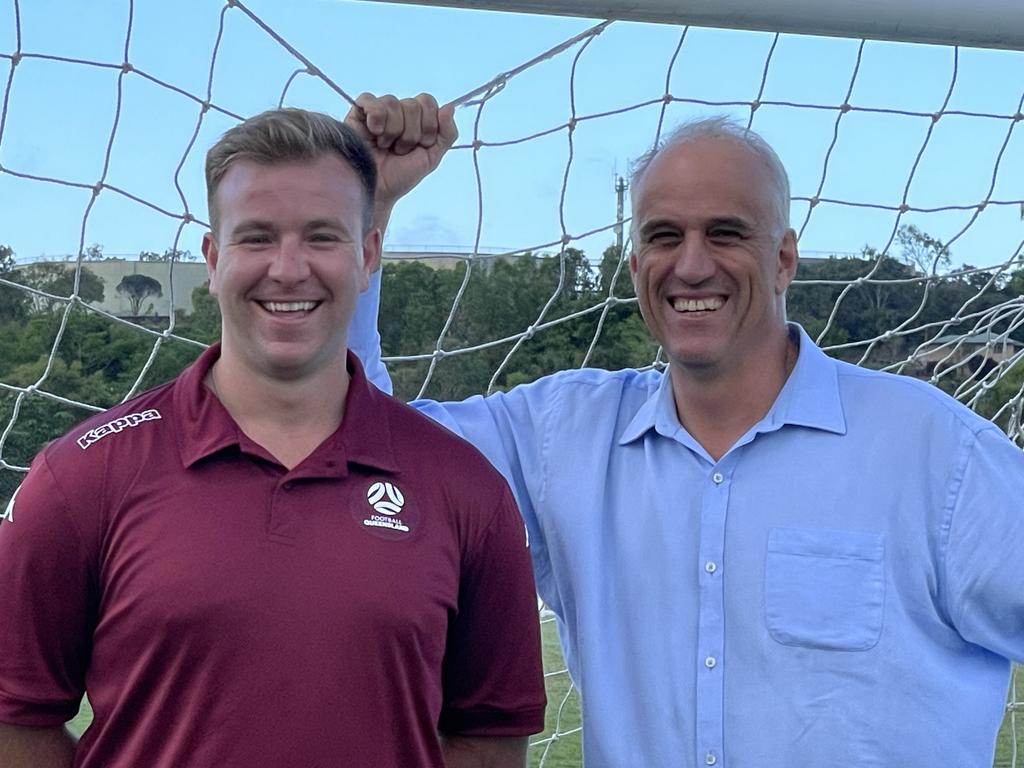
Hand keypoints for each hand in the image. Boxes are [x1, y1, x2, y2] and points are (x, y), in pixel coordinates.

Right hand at [345, 93, 457, 230]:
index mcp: (416, 119)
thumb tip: (450, 107)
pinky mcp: (358, 113)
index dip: (428, 124)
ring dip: (393, 131)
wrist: (378, 192)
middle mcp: (398, 112)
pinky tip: (374, 134)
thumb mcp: (432, 157)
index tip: (421, 145)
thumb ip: (447, 133)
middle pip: (412, 103)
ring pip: (392, 102)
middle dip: (410, 133)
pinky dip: (376, 118)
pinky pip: (369, 100)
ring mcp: (378, 111)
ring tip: (385, 147)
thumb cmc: (401, 176)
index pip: (428, 102)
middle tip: (400, 150)